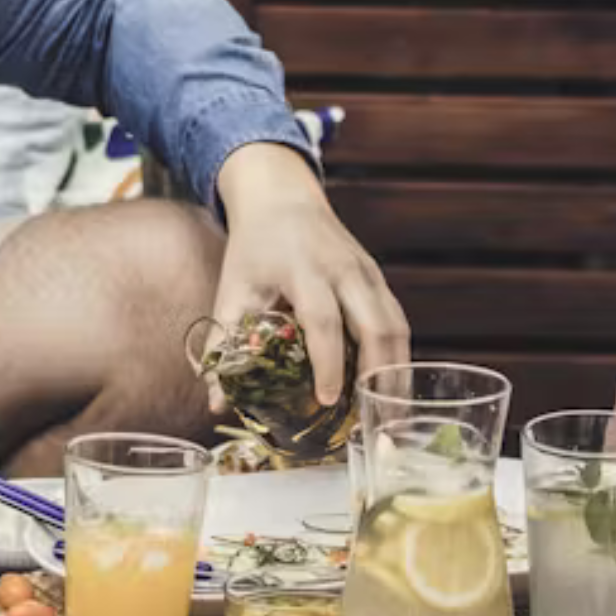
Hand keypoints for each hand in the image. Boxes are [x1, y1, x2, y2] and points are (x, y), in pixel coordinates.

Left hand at [212, 143, 408, 406]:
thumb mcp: (232, 290)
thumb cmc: (254, 248)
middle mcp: (343, 269)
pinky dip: (398, 356)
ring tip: (390, 415)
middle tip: (373, 420)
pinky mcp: (377, 277)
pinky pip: (397, 320)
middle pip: (376, 324)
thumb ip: (223, 346)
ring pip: (395, 325)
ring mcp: (366, 271)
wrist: (280, 196)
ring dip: (396, 371)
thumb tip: (217, 404)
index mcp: (303, 269)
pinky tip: (391, 388)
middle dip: (379, 375)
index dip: (329, 363)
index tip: (328, 400)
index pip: (324, 320)